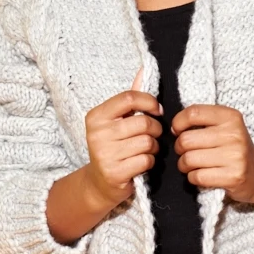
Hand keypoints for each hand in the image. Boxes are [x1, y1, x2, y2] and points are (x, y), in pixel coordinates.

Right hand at [82, 66, 163, 208]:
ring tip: (145, 150)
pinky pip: (146, 160)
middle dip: (155, 130)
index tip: (157, 110)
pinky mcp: (114, 172)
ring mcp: (104, 154)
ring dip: (153, 147)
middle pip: (143, 122)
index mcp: (96, 116)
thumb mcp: (117, 121)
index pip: (129, 97)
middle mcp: (97, 133)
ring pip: (147, 142)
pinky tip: (141, 163)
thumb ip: (131, 99)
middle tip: (152, 135)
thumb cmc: (113, 147)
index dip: (149, 102)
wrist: (99, 183)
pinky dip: (149, 162)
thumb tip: (145, 70)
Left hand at [170, 103, 253, 201]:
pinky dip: (193, 178)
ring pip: (189, 159)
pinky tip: (202, 175)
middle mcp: (234, 135)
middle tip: (186, 152)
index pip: (193, 113)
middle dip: (179, 148)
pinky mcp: (233, 177)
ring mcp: (235, 156)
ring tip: (193, 165)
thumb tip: (174, 128)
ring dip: (184, 165)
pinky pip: (197, 176)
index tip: (178, 131)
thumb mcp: (224, 127)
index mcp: (231, 117)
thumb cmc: (234, 149)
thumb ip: (202, 122)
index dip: (178, 123)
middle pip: (186, 139)